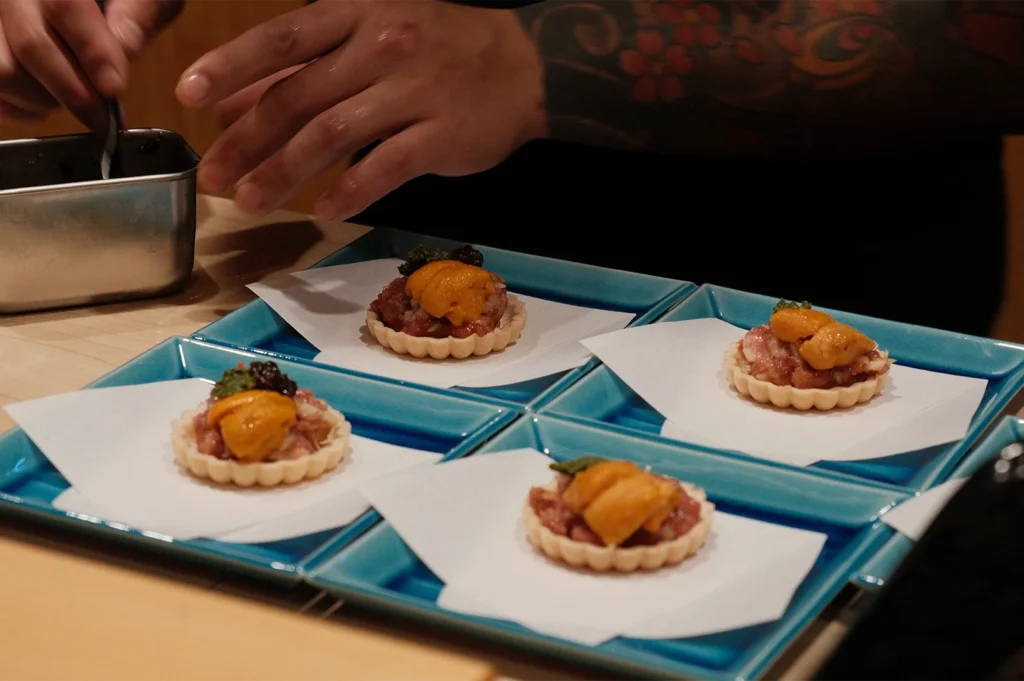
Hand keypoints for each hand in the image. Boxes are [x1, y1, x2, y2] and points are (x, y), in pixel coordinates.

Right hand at [0, 0, 182, 127]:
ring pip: (3, 71)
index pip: (63, 5)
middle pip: (29, 45)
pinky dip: (19, 107)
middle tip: (103, 116)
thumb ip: (137, 15)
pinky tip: (47, 104)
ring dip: (43, 100)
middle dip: (74, 92)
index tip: (115, 88)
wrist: (93, 1)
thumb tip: (124, 51)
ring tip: (75, 100)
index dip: (91, 52)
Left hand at [176, 0, 545, 220]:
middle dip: (248, 140)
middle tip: (212, 174)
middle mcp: (381, 48)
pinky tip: (324, 211)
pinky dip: (349, 191)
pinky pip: (385, 167)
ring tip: (250, 202)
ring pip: (333, 136)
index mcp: (359, 14)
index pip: (283, 38)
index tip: (189, 94)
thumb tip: (238, 101)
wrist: (524, 65)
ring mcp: (413, 92)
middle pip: (298, 96)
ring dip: (285, 173)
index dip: (232, 66)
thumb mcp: (371, 36)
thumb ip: (306, 67)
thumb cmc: (439, 48)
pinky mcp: (440, 136)